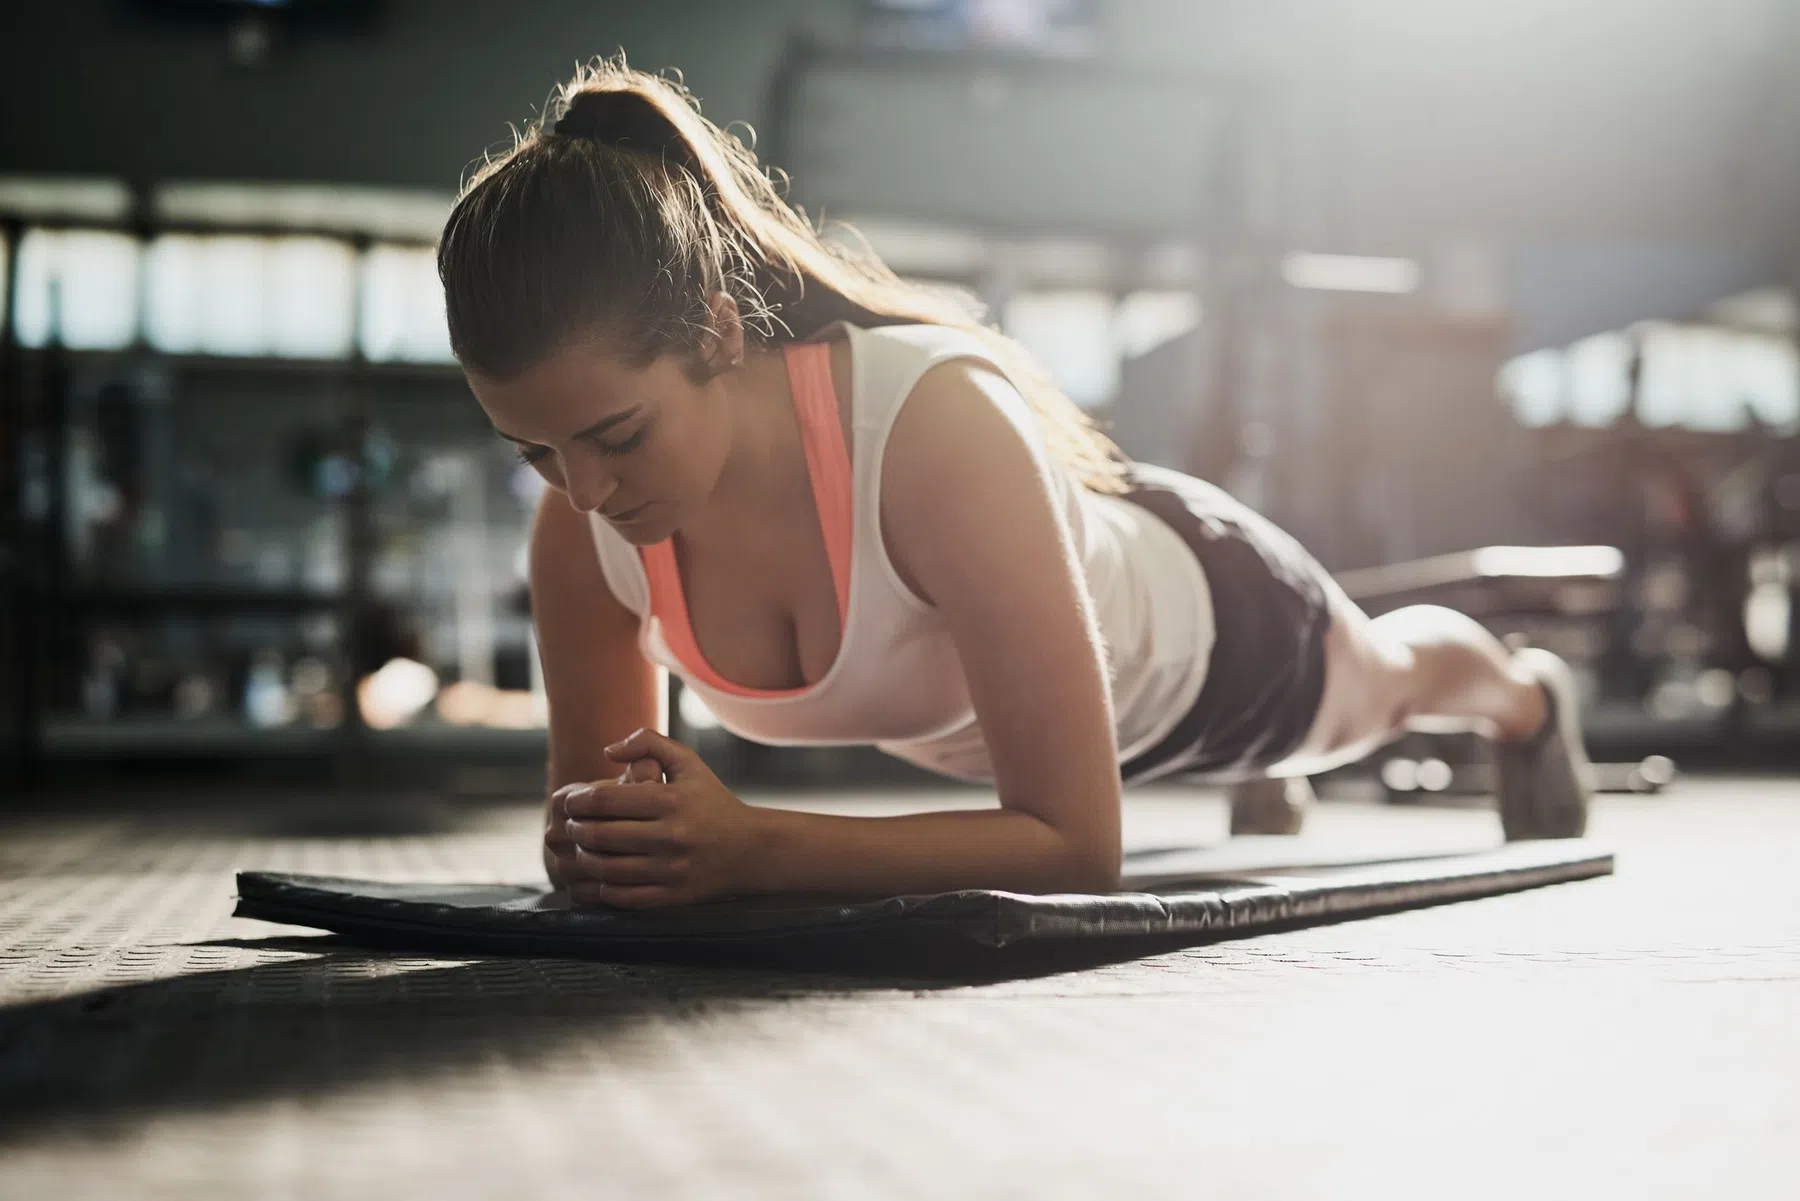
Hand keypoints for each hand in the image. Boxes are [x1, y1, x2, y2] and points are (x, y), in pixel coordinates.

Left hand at [553, 729, 762, 907]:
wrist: (751, 849)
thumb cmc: (712, 801)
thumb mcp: (688, 763)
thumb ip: (649, 742)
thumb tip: (607, 751)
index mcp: (669, 800)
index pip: (603, 800)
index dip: (577, 801)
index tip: (570, 803)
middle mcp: (671, 835)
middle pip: (599, 835)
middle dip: (575, 830)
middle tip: (570, 827)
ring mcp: (672, 869)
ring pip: (607, 869)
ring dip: (585, 859)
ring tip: (582, 850)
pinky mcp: (674, 896)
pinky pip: (623, 897)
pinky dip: (604, 888)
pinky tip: (603, 875)